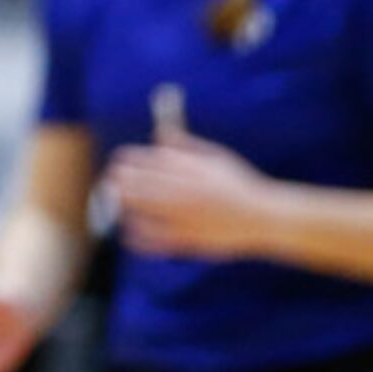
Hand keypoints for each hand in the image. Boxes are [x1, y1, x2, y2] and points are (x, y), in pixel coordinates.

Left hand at [106, 129, 281, 259]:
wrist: (262, 217)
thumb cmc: (238, 182)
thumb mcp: (213, 155)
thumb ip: (184, 145)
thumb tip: (159, 132)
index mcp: (182, 167)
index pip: (137, 159)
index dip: (123, 161)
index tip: (118, 164)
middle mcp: (177, 190)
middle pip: (130, 183)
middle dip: (115, 182)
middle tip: (110, 184)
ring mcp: (180, 215)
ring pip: (135, 210)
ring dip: (120, 207)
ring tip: (116, 205)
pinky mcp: (186, 239)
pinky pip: (150, 239)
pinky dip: (135, 235)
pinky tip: (129, 232)